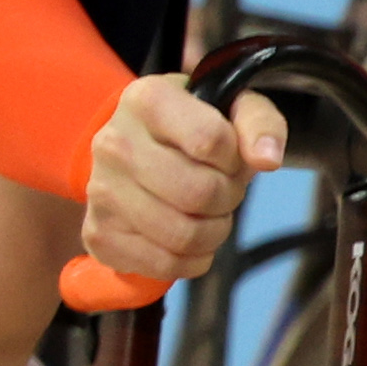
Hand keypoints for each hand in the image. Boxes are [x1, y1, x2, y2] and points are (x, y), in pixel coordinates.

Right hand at [80, 73, 286, 283]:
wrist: (144, 150)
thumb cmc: (197, 128)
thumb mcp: (235, 109)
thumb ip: (260, 124)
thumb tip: (267, 160)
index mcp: (146, 100)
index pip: (210, 140)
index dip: (235, 157)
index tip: (228, 155)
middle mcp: (113, 142)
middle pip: (199, 193)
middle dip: (228, 197)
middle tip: (222, 189)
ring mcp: (100, 190)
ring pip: (183, 235)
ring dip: (213, 232)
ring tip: (206, 212)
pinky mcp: (99, 233)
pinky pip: (163, 265)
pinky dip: (192, 260)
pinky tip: (189, 238)